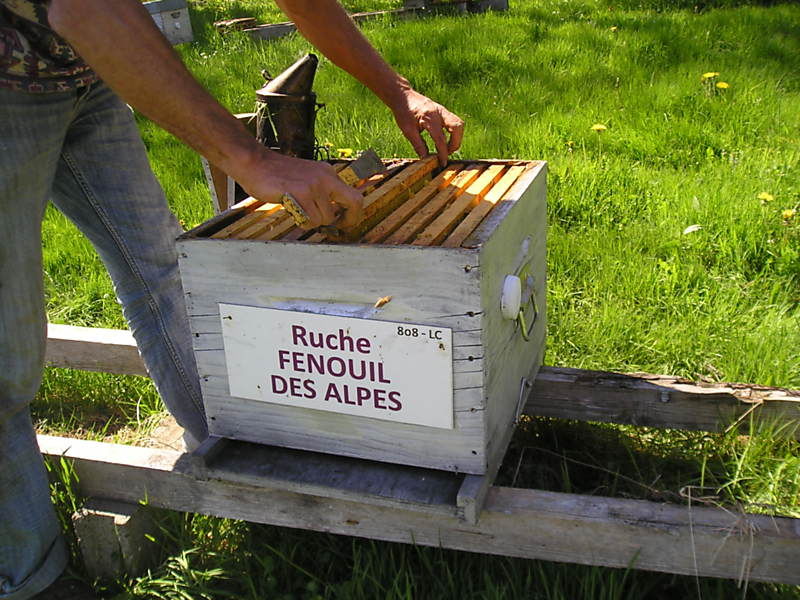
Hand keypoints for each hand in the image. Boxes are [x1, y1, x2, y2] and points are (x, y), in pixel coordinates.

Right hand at [235, 150, 362, 229]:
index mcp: (328, 173)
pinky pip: (310, 220)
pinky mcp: (301, 192)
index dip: (354, 214)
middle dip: (347, 221)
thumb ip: (321, 192)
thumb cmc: (277, 175)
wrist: (255, 163)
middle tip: (336, 228)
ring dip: (313, 222)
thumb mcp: (307, 178)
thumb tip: (333, 216)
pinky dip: (302, 222)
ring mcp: (314, 184)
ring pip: (326, 218)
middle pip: (353, 203)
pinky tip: (292, 211)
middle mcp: (326, 177)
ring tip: (299, 212)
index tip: (344, 223)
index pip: (354, 196)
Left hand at [393, 89, 464, 165]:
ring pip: (459, 124)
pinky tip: (445, 139)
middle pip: (457, 128)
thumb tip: (425, 158)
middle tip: (447, 153)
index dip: (443, 153)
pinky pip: (455, 122)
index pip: (440, 138)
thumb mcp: (407, 131)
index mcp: (428, 118)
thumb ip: (418, 145)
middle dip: (455, 143)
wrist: (403, 96)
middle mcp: (439, 112)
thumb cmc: (403, 112)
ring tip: (446, 147)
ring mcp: (443, 110)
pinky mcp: (443, 111)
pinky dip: (454, 132)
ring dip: (456, 138)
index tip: (442, 163)